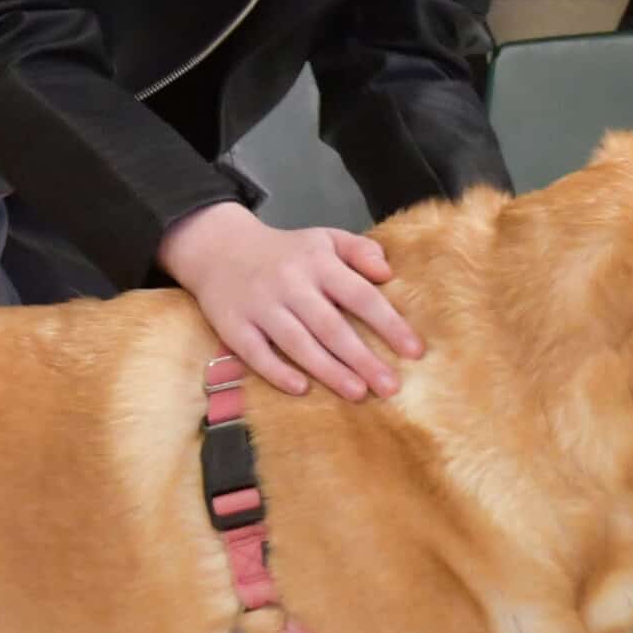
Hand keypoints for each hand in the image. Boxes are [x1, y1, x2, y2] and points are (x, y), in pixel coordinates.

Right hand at [157, 202, 423, 400]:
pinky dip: (277, 371)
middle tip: (390, 387)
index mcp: (318, 263)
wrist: (218, 248)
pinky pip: (256, 353)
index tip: (414, 351)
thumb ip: (359, 250)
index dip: (388, 324)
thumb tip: (387, 273)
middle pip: (331, 326)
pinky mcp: (234, 325)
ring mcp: (261, 306)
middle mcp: (291, 284)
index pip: (360, 295)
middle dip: (362, 358)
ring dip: (328, 370)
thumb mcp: (324, 238)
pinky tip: (301, 388)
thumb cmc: (285, 252)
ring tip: (357, 393)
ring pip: (297, 342)